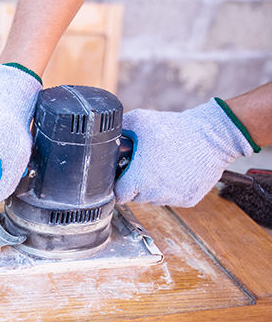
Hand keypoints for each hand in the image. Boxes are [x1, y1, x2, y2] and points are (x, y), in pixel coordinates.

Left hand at [115, 98, 255, 206]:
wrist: (214, 136)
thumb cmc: (176, 129)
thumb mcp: (140, 121)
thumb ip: (119, 129)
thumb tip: (108, 135)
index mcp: (139, 179)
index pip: (119, 195)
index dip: (119, 184)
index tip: (123, 176)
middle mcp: (155, 194)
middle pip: (136, 197)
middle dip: (136, 184)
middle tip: (144, 165)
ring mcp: (173, 199)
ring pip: (154, 199)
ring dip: (154, 187)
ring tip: (162, 165)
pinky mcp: (189, 200)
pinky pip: (173, 198)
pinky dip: (172, 188)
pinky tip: (177, 171)